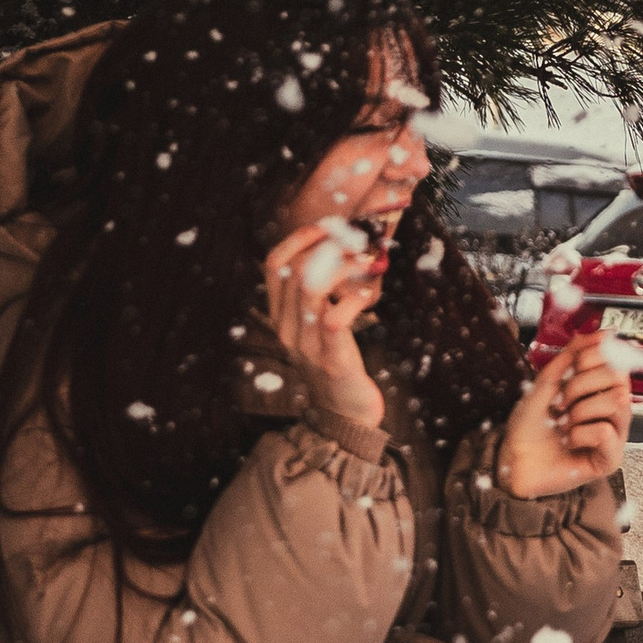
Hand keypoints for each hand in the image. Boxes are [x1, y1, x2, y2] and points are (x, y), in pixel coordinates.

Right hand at [262, 219, 386, 429]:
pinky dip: (353, 300)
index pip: (273, 265)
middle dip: (325, 246)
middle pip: (292, 271)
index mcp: (281, 318)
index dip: (298, 238)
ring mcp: (306, 346)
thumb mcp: (319, 327)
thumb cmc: (339, 364)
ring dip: (340, 267)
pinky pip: (333, 318)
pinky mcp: (331, 359)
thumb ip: (318, 297)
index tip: (326, 227)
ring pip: (309, 289)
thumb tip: (336, 254)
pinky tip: (369, 298)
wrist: (345, 415)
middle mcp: (287, 329)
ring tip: (364, 261)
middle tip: (355, 240)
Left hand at [501, 329, 632, 497]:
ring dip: (580, 410)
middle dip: (579, 386)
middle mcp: (612, 410)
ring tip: (564, 424)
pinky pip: (606, 432)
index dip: (588, 359)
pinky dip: (579, 434)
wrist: (512, 459)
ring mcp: (614, 435)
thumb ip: (574, 354)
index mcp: (600, 389)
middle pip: (618, 377)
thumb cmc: (529, 425)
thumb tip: (606, 333)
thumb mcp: (547, 380)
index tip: (567, 372)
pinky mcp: (609, 459)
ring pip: (617, 401)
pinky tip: (569, 441)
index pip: (615, 358)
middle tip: (560, 404)